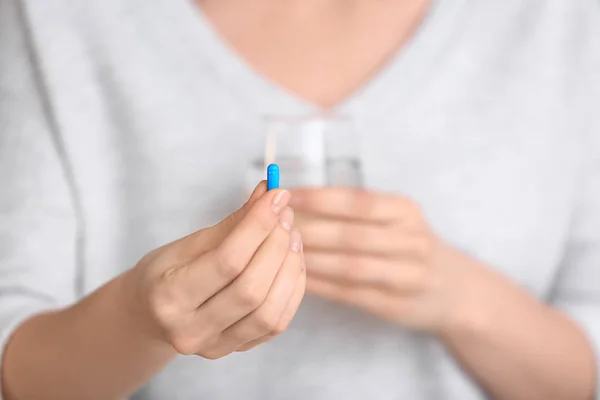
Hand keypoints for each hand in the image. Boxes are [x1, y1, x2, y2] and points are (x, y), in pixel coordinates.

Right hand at [125, 182, 305, 358]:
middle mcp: (190, 330)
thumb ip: (231, 224)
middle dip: (276, 245)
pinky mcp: (236, 351)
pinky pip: (276, 324)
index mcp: (169, 297)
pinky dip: (292, 290)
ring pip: (269, 313)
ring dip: (289, 269)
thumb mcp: (187, 244)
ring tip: (292, 237)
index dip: (258, 225)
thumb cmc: (166, 273)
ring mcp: (215, 347)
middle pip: (251, 289)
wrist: (150, 315)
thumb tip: (268, 195)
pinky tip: (292, 262)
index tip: (275, 196)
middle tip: (285, 215)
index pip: (227, 260)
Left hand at [290, 187, 466, 332]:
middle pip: (351, 235)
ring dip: (312, 259)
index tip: (286, 195)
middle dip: (309, 229)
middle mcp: (411, 241)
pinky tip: (296, 276)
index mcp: (405, 211)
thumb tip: (294, 200)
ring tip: (278, 252)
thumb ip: (354, 211)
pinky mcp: (395, 305)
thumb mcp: (396, 218)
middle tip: (274, 226)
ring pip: (350, 266)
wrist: (454, 289)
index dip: (319, 198)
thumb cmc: (407, 245)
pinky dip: (320, 284)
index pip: (358, 201)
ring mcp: (407, 276)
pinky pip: (350, 293)